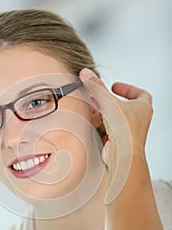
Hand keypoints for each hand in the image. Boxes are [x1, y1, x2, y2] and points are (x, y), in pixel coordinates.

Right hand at [79, 68, 152, 202]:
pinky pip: (112, 133)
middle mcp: (139, 120)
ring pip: (118, 120)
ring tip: (96, 110)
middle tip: (101, 97)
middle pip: (126, 106)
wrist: (123, 156)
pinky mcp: (120, 142)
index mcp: (143, 108)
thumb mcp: (108, 102)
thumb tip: (87, 74)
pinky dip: (104, 128)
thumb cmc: (125, 132)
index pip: (140, 93)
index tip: (115, 86)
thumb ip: (96, 87)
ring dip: (106, 114)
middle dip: (112, 101)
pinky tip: (97, 126)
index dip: (128, 88)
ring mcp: (130, 132)